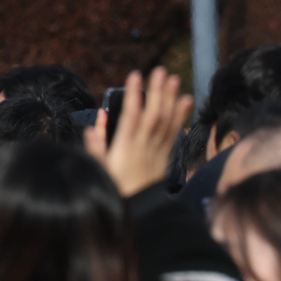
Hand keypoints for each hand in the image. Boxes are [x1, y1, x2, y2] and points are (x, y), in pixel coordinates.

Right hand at [84, 67, 193, 196]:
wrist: (137, 210)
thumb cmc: (114, 189)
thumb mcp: (99, 170)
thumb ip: (96, 147)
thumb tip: (95, 125)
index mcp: (124, 148)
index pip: (131, 117)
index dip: (134, 95)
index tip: (135, 75)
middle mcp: (143, 146)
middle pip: (153, 114)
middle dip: (156, 91)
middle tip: (160, 70)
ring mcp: (156, 150)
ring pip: (165, 120)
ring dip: (170, 98)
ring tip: (173, 78)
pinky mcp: (165, 155)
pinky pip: (174, 132)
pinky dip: (181, 115)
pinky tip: (185, 100)